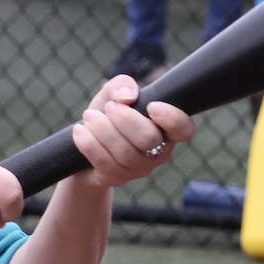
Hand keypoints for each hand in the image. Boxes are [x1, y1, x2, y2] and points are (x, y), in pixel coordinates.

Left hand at [70, 76, 193, 188]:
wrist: (82, 144)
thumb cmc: (107, 114)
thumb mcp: (113, 94)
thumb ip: (122, 85)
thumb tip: (127, 95)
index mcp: (166, 130)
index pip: (184, 129)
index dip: (172, 119)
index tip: (152, 106)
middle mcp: (158, 153)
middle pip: (149, 139)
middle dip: (125, 119)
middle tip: (109, 107)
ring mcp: (137, 169)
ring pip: (125, 153)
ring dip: (103, 130)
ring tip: (89, 116)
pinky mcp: (115, 179)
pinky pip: (105, 163)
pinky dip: (89, 143)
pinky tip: (80, 131)